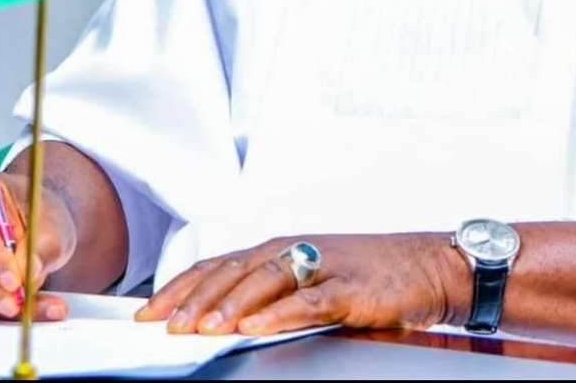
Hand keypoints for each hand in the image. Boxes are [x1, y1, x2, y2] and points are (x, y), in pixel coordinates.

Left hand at [134, 233, 471, 336]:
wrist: (425, 264)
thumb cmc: (368, 273)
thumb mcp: (310, 276)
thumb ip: (270, 292)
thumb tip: (219, 319)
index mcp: (280, 247)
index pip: (219, 264)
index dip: (182, 286)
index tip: (150, 312)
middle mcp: (295, 250)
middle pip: (234, 271)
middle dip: (195, 299)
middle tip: (165, 325)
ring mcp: (322, 265)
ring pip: (266, 281)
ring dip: (230, 305)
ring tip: (202, 328)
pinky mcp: (350, 287)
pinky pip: (309, 301)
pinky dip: (279, 313)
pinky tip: (256, 327)